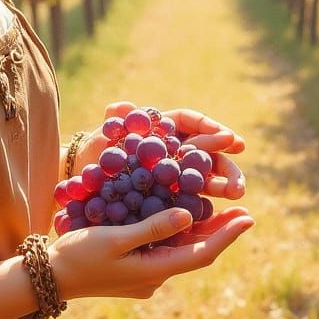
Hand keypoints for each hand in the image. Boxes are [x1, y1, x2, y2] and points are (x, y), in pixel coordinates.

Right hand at [48, 205, 254, 300]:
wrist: (52, 278)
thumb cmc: (79, 255)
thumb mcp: (114, 238)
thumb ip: (151, 227)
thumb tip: (187, 214)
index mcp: (154, 271)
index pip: (201, 252)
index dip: (227, 235)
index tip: (249, 217)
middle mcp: (155, 277)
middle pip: (196, 251)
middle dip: (220, 231)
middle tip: (243, 210)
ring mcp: (145, 276)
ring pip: (182, 250)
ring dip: (201, 231)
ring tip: (221, 210)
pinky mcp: (135, 271)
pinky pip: (165, 250)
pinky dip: (179, 233)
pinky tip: (182, 217)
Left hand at [77, 101, 246, 200]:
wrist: (81, 184)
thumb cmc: (92, 154)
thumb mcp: (100, 137)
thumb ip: (113, 122)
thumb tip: (123, 106)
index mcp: (159, 129)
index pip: (188, 122)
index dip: (208, 126)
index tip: (227, 136)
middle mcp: (171, 150)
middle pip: (204, 151)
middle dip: (224, 161)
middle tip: (237, 170)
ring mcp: (173, 175)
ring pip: (203, 176)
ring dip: (223, 183)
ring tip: (236, 192)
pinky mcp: (170, 197)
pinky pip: (191, 198)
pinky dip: (205, 203)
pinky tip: (215, 212)